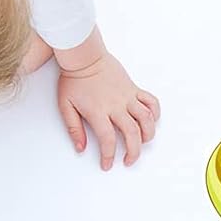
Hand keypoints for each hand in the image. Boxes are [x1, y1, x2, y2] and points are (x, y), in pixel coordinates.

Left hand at [57, 49, 160, 168]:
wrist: (85, 55)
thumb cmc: (74, 79)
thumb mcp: (65, 106)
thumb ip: (74, 129)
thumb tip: (80, 148)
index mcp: (98, 111)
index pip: (108, 139)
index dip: (109, 156)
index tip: (107, 165)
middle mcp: (116, 105)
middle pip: (132, 133)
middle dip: (133, 152)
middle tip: (128, 161)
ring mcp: (127, 96)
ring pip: (146, 119)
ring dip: (148, 135)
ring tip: (142, 143)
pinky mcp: (133, 88)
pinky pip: (151, 101)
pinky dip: (155, 113)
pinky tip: (151, 121)